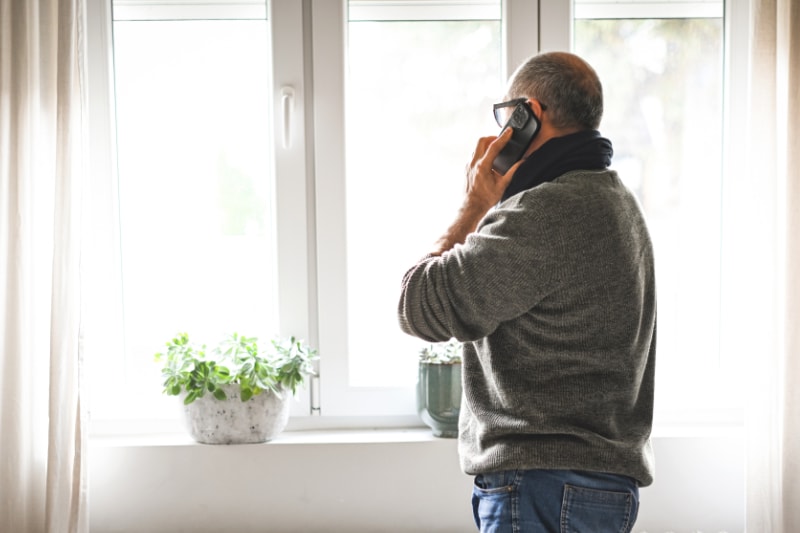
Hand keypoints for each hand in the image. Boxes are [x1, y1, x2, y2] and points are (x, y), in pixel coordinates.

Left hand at [428, 129, 523, 255]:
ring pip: (476, 147)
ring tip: (496, 149)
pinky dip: (482, 152)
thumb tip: (522, 162)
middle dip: (493, 137)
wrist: (471, 207)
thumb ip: (513, 172)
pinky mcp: (466, 169)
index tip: (509, 131)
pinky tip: (489, 159)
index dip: (503, 137)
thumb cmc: (486, 199)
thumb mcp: (503, 185)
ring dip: (486, 144)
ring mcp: (468, 165)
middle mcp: (473, 164)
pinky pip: (474, 155)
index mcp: (483, 166)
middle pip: (482, 141)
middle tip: (502, 140)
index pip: (494, 146)